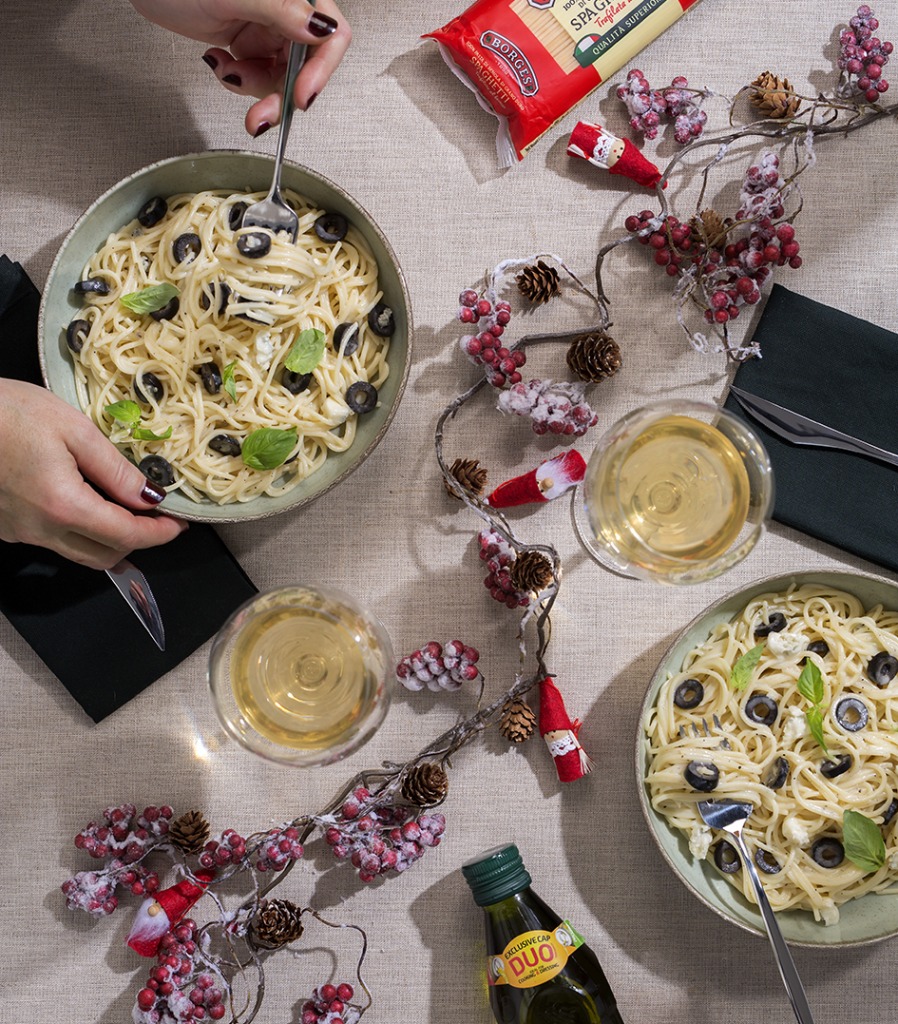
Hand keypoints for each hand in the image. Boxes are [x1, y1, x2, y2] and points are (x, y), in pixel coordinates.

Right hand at [0, 381, 186, 568]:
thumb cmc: (7, 411)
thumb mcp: (73, 428)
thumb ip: (116, 469)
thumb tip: (151, 496)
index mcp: (63, 506)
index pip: (126, 536)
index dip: (159, 533)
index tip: (180, 525)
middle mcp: (40, 530)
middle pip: (104, 556)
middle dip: (138, 542)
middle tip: (158, 519)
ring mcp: (19, 532)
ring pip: (78, 553)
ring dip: (109, 540)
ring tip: (126, 510)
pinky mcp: (5, 527)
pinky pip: (53, 540)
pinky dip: (79, 530)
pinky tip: (87, 502)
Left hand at [129, 0, 350, 134]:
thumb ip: (280, 11)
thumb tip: (320, 29)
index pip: (331, 34)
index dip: (321, 70)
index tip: (302, 96)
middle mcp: (285, 11)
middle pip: (305, 67)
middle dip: (281, 95)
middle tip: (262, 119)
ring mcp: (266, 28)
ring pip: (280, 78)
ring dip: (254, 88)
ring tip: (228, 75)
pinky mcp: (248, 43)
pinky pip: (256, 77)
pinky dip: (237, 80)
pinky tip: (219, 62)